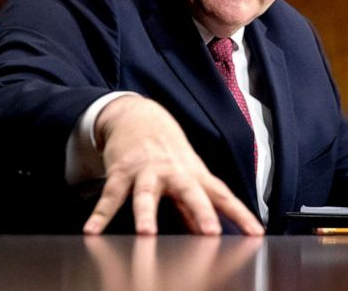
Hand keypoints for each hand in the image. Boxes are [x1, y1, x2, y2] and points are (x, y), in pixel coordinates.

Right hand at [82, 95, 263, 235]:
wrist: (138, 115)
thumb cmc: (168, 151)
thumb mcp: (188, 174)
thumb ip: (197, 204)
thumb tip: (212, 231)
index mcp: (194, 174)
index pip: (222, 195)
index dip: (240, 213)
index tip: (255, 232)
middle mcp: (172, 172)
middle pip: (190, 192)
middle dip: (201, 212)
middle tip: (210, 232)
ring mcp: (145, 171)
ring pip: (146, 193)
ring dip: (146, 213)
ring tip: (147, 232)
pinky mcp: (120, 172)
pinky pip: (110, 196)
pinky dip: (100, 214)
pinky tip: (92, 230)